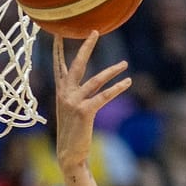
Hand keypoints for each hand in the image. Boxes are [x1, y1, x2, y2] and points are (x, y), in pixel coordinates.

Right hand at [52, 33, 131, 171]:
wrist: (69, 154)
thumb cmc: (72, 132)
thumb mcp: (68, 110)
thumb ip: (72, 95)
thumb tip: (78, 86)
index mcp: (60, 91)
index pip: (59, 65)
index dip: (58, 48)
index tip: (58, 31)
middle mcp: (65, 94)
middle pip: (76, 64)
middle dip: (86, 47)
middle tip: (95, 31)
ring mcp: (74, 102)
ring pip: (96, 80)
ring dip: (112, 71)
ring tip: (125, 64)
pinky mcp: (84, 112)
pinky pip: (104, 96)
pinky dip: (117, 88)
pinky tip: (128, 82)